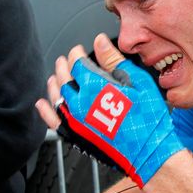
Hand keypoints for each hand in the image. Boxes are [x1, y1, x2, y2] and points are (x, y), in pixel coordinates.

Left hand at [36, 33, 182, 186]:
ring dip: (54, 84)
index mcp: (95, 87)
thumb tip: (99, 41)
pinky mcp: (75, 136)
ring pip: (56, 97)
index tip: (78, 50)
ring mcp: (75, 121)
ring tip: (55, 77)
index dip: (76, 54)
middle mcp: (80, 103)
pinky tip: (43, 104)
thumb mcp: (138, 82)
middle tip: (65, 60)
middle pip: (64, 78)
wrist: (149, 151)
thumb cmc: (148, 118)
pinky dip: (46, 111)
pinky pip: (54, 121)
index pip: (77, 63)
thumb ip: (114, 60)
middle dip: (63, 66)